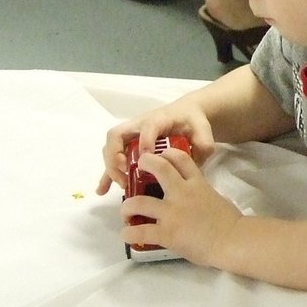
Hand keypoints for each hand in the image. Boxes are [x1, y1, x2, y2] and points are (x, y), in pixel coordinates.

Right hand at [96, 102, 215, 194]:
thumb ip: (204, 142)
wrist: (187, 115)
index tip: (145, 159)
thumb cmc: (193, 121)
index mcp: (158, 119)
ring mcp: (132, 137)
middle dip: (116, 156)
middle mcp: (140, 126)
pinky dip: (107, 175)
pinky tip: (102, 191)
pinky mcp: (130, 148)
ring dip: (110, 168)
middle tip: (125, 175)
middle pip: (117, 136)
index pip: (147, 127)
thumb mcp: (203, 129)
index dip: (144, 142)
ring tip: (120, 185)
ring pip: (111, 148)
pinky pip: (114, 161)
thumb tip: (198, 155)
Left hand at [119, 149, 242, 266]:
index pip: (181, 159)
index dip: (168, 154)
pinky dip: (129, 233)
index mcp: (197, 184)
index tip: (160, 156)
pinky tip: (127, 234)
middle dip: (144, 164)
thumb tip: (196, 197)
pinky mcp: (166, 233)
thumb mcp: (217, 198)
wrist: (233, 241)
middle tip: (137, 169)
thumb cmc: (231, 222)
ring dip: (127, 206)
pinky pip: (140, 231)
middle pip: (159, 168)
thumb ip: (203, 194)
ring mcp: (172, 213)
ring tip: (126, 211)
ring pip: (138, 202)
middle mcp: (182, 193)